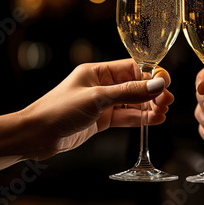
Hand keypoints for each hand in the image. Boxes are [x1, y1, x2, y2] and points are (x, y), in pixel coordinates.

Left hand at [21, 59, 172, 159]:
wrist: (36, 136)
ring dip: (148, 107)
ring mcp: (102, 104)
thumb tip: (157, 84)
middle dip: (152, 93)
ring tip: (163, 113)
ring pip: (132, 103)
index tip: (166, 85)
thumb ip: (129, 92)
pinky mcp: (101, 120)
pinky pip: (125, 117)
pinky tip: (153, 120)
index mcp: (98, 72)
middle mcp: (101, 85)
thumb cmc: (58, 110)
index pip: (132, 69)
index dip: (151, 76)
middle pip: (135, 86)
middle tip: (167, 102)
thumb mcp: (97, 98)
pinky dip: (139, 119)